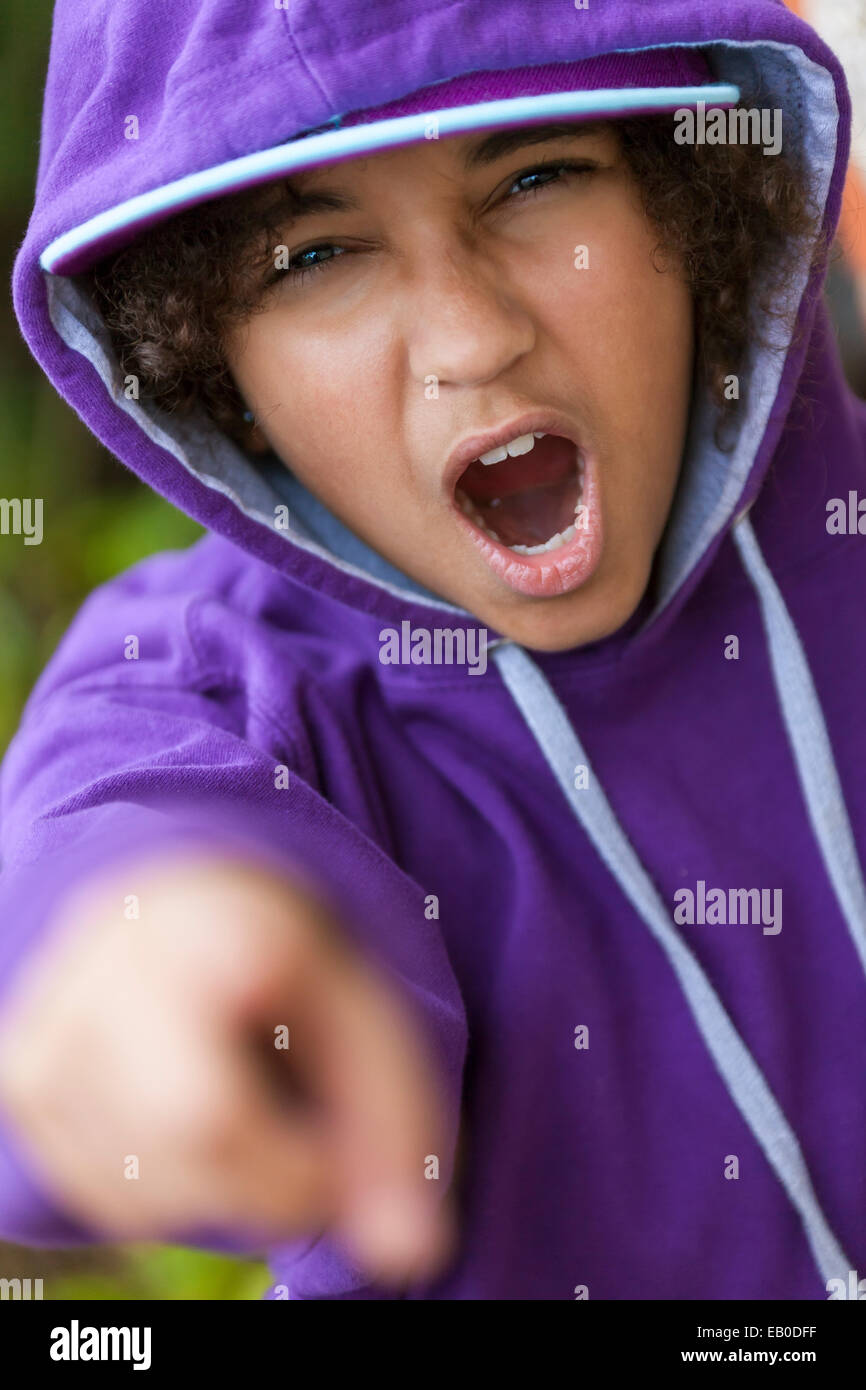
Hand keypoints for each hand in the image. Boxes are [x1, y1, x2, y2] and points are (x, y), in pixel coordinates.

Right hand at [0, 850, 454, 1283]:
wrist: (183, 900)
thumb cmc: (291, 968)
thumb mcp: (366, 1018)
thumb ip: (395, 1130)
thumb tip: (410, 1255)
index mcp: (209, 930)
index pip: (217, 1111)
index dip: (292, 1169)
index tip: (332, 1155)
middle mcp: (106, 966)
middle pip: (182, 1145)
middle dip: (264, 1181)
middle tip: (303, 1146)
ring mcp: (47, 1023)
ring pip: (141, 1192)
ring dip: (220, 1189)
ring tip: (243, 1100)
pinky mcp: (20, 1075)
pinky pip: (104, 1195)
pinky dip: (169, 1188)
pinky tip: (185, 1114)